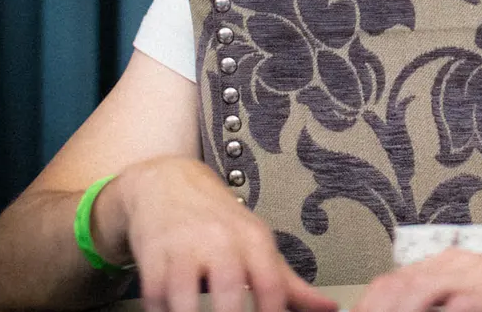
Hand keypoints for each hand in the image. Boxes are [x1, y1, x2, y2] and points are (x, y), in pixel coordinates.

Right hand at [95, 155, 337, 311]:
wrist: (168, 182)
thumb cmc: (218, 221)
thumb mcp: (256, 242)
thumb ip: (288, 282)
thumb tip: (329, 309)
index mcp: (253, 239)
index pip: (271, 286)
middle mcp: (220, 241)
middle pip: (229, 294)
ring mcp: (183, 248)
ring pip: (184, 300)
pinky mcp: (152, 255)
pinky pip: (155, 298)